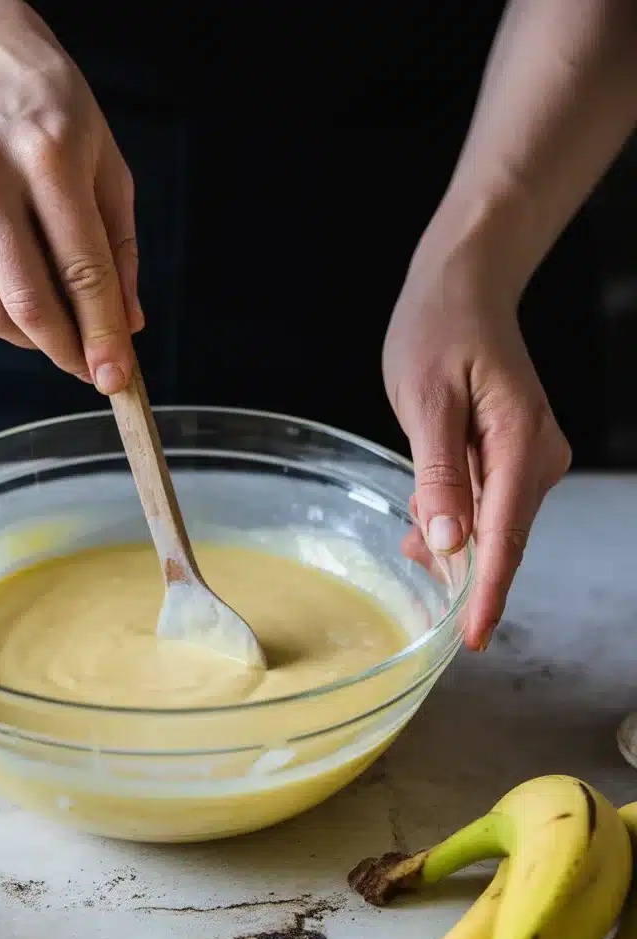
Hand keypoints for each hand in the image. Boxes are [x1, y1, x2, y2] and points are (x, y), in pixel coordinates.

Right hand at [0, 0, 140, 392]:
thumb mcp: (108, 172)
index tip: (115, 380)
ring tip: (57, 322)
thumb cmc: (57, 125)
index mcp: (48, 155)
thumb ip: (119, 254)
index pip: (82, 270)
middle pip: (28, 302)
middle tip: (89, 369)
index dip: (101, 334)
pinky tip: (13, 281)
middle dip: (66, 352)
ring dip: (32, 338)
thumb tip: (125, 330)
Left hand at [384, 236, 570, 651]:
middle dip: (461, 572)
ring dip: (453, 545)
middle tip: (412, 571)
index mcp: (521, 443)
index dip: (487, 593)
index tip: (473, 638)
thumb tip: (451, 542)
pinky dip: (457, 522)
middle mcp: (538, 458)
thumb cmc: (440, 332)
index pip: (506, 536)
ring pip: (493, 529)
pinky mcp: (517, 460)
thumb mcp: (426, 400)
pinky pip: (489, 509)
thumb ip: (438, 473)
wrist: (464, 290)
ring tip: (410, 538)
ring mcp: (532, 461)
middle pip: (502, 540)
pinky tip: (425, 522)